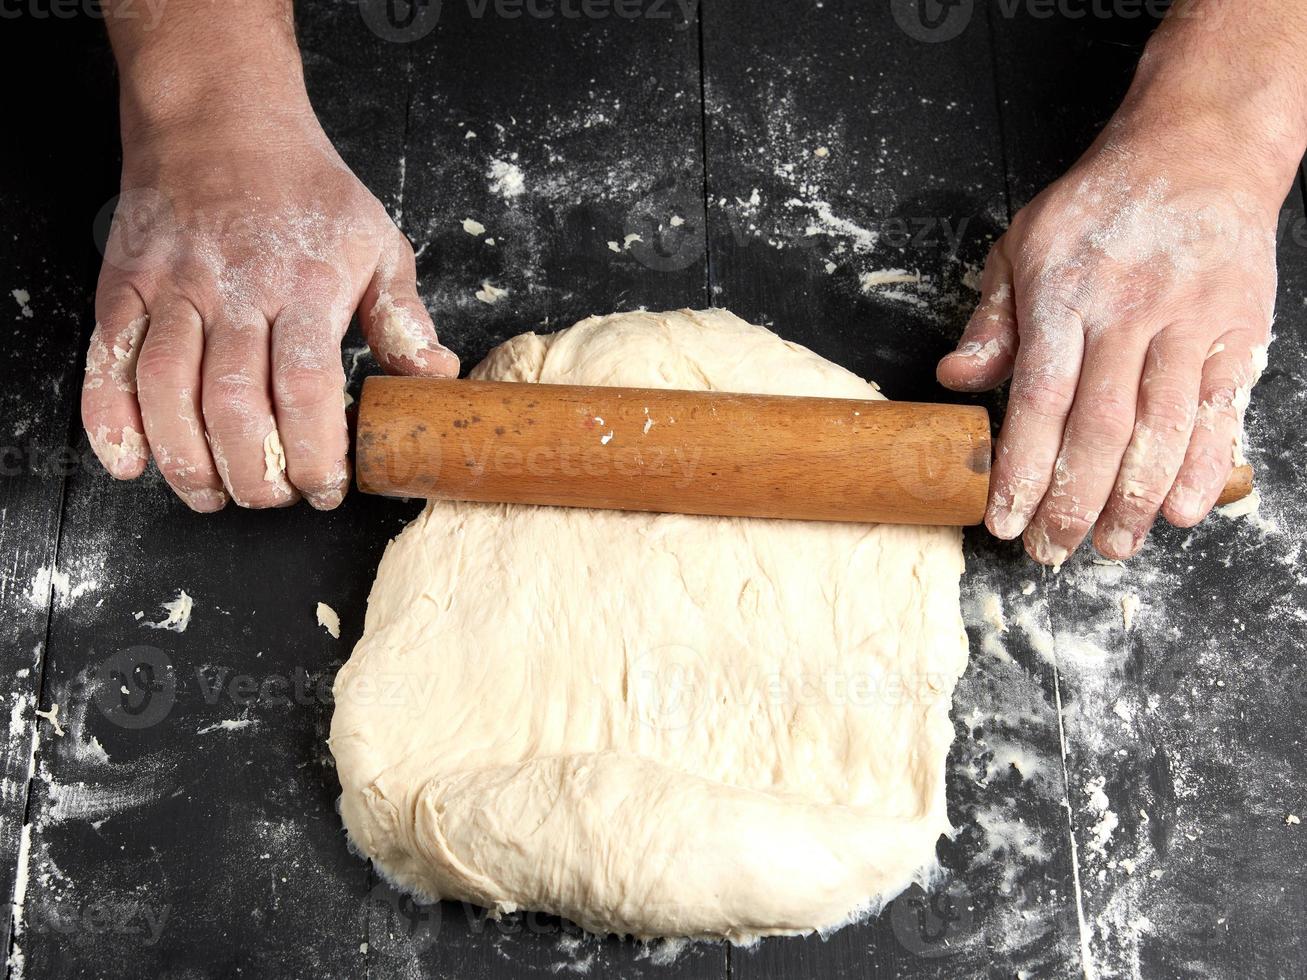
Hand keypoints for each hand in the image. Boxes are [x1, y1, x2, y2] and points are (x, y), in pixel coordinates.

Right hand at [82, 103, 457, 510]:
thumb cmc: (308, 190)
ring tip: (210, 496)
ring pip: (165, 391)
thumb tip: (434, 377)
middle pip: (233, 404)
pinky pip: (108, 360)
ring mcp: (173, 289)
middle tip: (272, 499)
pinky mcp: (126, 286)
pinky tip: (132, 462)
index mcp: (305, 287)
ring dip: (185, 461)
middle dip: (252, 473)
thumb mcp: (378, 244)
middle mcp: (235, 292)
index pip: (306, 390)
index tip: (324, 488)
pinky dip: (110, 420)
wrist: (222, 118)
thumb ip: (404, 318)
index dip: (313, 453)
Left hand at [937, 134, 1276, 565]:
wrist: (1200, 152)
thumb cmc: (1099, 206)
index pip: (1039, 400)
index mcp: (1065, 295)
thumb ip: (991, 321)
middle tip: (1051, 552)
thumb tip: (955, 380)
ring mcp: (1190, 323)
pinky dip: (1203, 465)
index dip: (1022, 470)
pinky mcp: (1239, 332)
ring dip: (1137, 500)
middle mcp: (1129, 312)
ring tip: (1113, 546)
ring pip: (1163, 428)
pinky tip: (1181, 510)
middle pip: (1099, 428)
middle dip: (1073, 502)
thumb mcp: (1022, 246)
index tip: (1005, 520)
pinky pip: (1221, 411)